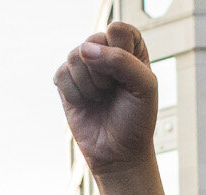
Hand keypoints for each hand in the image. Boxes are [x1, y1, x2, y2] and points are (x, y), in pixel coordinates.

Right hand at [53, 26, 158, 176]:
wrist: (118, 153)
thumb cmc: (136, 118)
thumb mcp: (144, 86)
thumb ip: (121, 60)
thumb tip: (83, 50)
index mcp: (130, 46)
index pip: (117, 30)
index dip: (120, 54)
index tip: (128, 77)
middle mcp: (106, 51)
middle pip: (93, 41)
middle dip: (103, 73)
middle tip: (112, 92)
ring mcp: (85, 66)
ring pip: (75, 57)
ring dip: (89, 85)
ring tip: (99, 98)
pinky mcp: (66, 82)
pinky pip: (61, 74)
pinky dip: (74, 94)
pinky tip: (85, 104)